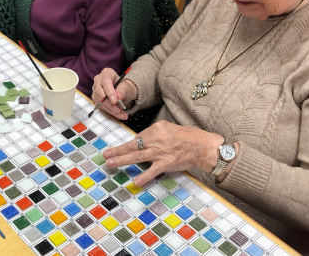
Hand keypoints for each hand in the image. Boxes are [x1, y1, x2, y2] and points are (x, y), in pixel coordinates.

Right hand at [92, 68, 136, 119]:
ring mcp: (95, 90)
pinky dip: (110, 111)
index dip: (109, 92)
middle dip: (109, 103)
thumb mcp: (127, 87)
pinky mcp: (95, 98)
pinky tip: (118, 114)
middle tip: (118, 110)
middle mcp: (98, 80)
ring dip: (111, 109)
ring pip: (99, 101)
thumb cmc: (124, 87)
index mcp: (106, 73)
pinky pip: (100, 106)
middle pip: (100, 92)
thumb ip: (122, 91)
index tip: (115, 101)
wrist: (123, 92)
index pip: (105, 82)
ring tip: (122, 114)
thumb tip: (118, 97)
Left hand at [102, 120, 224, 185]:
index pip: (138, 137)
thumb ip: (155, 135)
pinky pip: (153, 170)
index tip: (117, 149)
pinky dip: (144, 176)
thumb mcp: (168, 129)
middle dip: (118, 151)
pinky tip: (135, 181)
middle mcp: (156, 139)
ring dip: (122, 160)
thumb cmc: (187, 137)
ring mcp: (160, 152)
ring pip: (137, 156)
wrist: (202, 146)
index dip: (127, 145)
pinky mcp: (166, 163)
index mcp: (156, 129)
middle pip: (133, 145)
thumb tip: (142, 142)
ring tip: (111, 163)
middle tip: (106, 154)